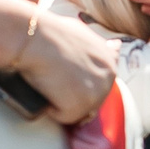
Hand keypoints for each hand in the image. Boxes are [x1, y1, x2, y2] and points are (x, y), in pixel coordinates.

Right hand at [12, 10, 116, 124]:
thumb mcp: (82, 32)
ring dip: (61, 102)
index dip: (82, 82)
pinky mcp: (79, 107)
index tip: (68, 76)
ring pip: (77, 109)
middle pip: (91, 98)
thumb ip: (100, 45)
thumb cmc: (50, 32)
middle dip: (73, 94)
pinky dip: (51, 109)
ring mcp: (96, 94)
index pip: (100, 82)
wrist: (33, 38)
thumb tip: (116, 46)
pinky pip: (63, 117)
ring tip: (48, 83)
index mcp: (110, 60)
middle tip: (53, 79)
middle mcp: (109, 77)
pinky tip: (44, 92)